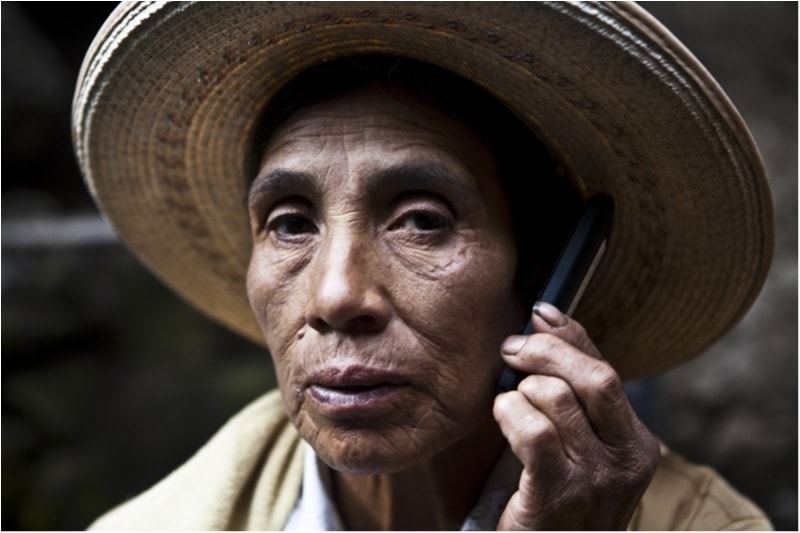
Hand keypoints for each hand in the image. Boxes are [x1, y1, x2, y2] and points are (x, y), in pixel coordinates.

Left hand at [493, 302, 659, 529]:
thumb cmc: (558, 501)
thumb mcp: (580, 449)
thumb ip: (572, 395)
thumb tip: (545, 323)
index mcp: (637, 444)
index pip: (607, 370)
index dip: (571, 334)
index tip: (541, 312)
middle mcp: (627, 461)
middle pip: (594, 377)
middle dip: (546, 351)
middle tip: (511, 349)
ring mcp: (597, 480)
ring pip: (556, 398)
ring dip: (520, 390)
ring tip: (510, 405)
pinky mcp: (559, 495)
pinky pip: (533, 431)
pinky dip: (510, 414)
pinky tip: (504, 421)